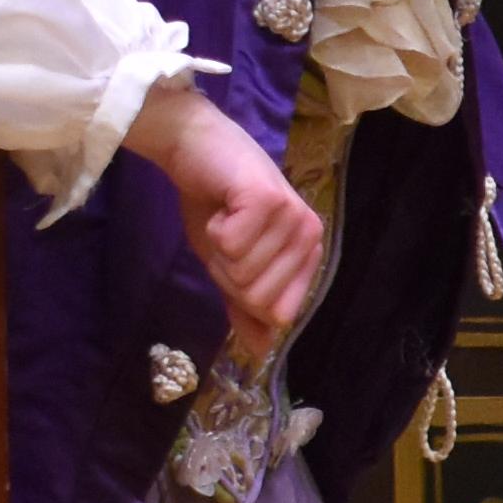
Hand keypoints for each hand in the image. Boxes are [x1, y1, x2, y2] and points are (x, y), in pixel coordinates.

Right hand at [129, 80, 327, 356]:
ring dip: (218, 249)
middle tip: (226, 233)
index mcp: (308, 255)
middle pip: (259, 297)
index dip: (241, 293)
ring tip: (224, 217)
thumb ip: (246, 307)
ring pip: (244, 273)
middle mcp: (309, 235)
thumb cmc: (213, 205)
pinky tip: (220, 205)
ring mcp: (293, 216)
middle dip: (227, 271)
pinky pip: (233, 247)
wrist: (193, 149)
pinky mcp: (267, 200)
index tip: (234, 257)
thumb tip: (261, 352)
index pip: (277, 315)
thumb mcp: (228, 266)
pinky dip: (213, 231)